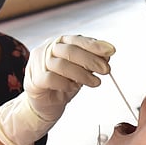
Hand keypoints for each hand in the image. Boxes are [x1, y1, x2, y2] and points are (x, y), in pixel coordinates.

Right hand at [0, 35, 114, 144]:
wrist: (45, 105)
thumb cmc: (63, 84)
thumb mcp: (81, 71)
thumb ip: (91, 61)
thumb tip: (107, 55)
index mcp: (59, 43)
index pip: (77, 39)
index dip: (95, 45)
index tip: (111, 51)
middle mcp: (47, 50)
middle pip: (70, 50)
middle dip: (91, 60)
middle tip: (106, 70)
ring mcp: (38, 64)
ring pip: (61, 64)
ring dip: (82, 74)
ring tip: (95, 82)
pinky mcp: (34, 80)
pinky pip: (51, 79)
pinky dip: (65, 84)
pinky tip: (73, 88)